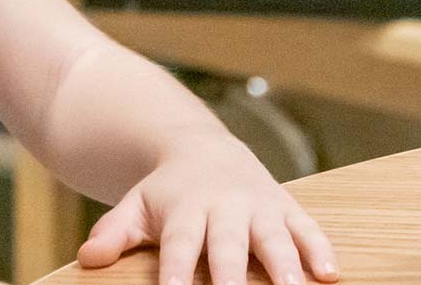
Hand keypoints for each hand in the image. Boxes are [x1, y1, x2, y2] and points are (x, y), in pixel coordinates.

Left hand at [73, 133, 338, 284]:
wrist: (203, 148)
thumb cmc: (166, 194)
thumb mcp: (135, 207)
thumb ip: (114, 232)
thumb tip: (89, 256)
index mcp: (185, 211)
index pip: (180, 249)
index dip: (178, 276)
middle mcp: (225, 208)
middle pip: (230, 247)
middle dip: (234, 278)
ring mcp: (259, 207)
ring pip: (274, 237)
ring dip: (286, 265)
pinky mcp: (286, 207)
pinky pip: (307, 228)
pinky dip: (320, 249)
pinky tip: (331, 275)